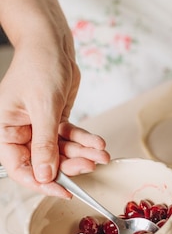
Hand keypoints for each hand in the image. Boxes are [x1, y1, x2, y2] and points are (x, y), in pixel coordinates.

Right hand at [0, 34, 109, 196]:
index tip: (62, 190)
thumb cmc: (38, 66)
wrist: (51, 43)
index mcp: (6, 130)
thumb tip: (45, 175)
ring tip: (100, 153)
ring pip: (61, 150)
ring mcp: (39, 126)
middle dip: (69, 165)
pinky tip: (98, 143)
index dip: (40, 182)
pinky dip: (84, 140)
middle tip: (89, 165)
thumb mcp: (43, 107)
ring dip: (82, 153)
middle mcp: (21, 131)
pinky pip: (70, 137)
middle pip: (44, 161)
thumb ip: (45, 143)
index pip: (19, 167)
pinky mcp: (55, 119)